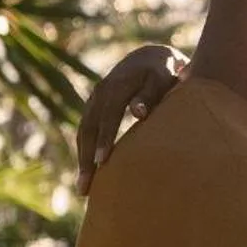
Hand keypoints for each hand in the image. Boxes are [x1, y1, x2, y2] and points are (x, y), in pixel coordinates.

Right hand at [77, 44, 187, 191]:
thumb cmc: (164, 73)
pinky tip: (88, 174)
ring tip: (84, 189)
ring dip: (82, 160)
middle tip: (87, 188)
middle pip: (89, 128)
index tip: (103, 162)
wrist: (152, 57)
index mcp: (118, 85)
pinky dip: (84, 152)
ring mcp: (94, 100)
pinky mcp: (94, 107)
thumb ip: (151, 95)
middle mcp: (100, 92)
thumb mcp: (163, 79)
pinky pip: (85, 132)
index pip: (109, 115)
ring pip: (84, 133)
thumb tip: (138, 112)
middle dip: (86, 158)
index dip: (105, 139)